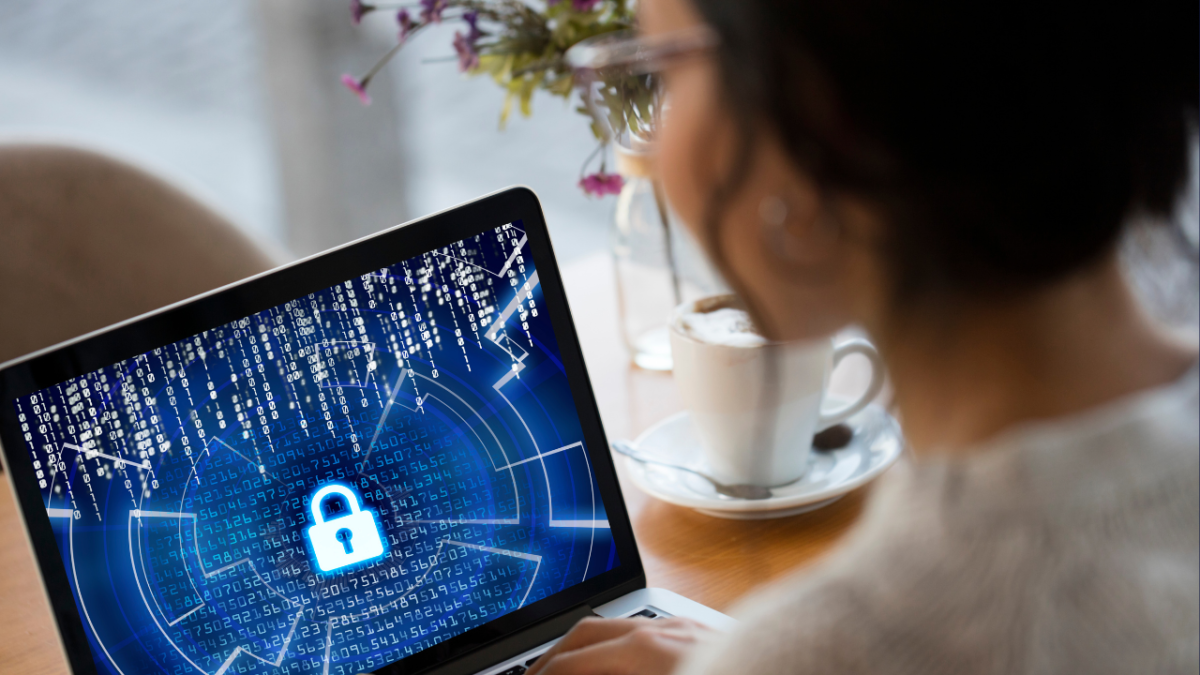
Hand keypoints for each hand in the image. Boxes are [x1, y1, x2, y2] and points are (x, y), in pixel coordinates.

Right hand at [525, 616, 713, 674]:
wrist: (796, 673)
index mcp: (643, 651)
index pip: (571, 663)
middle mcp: (660, 629)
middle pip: (585, 632)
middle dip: (554, 657)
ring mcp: (682, 626)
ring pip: (614, 625)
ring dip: (583, 647)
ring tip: (568, 670)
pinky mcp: (701, 632)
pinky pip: (643, 628)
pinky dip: (615, 644)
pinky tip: (617, 664)